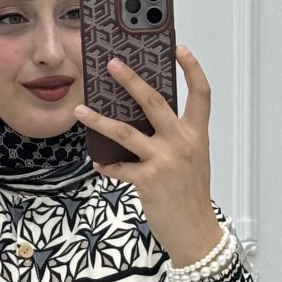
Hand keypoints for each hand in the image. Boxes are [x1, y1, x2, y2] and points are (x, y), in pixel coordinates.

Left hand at [75, 46, 221, 265]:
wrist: (195, 232)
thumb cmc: (191, 197)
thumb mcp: (193, 160)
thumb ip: (176, 138)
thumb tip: (146, 122)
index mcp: (196, 135)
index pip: (201, 93)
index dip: (191, 68)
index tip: (178, 48)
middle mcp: (181, 143)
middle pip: (153, 101)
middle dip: (130, 79)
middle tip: (112, 64)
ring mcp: (164, 161)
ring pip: (125, 132)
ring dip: (99, 120)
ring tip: (80, 110)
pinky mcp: (147, 180)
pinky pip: (119, 168)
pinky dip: (107, 166)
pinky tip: (98, 164)